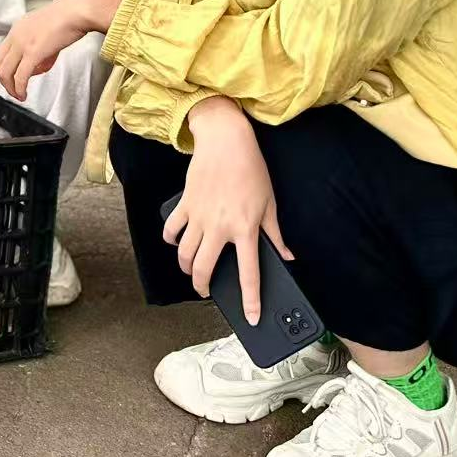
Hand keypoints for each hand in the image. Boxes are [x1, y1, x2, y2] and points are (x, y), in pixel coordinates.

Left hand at [0, 0, 120, 100]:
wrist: (76, 10)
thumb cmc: (67, 17)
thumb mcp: (45, 30)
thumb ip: (38, 46)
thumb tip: (38, 64)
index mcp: (17, 28)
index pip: (0, 53)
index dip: (3, 70)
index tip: (10, 79)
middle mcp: (16, 36)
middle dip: (4, 82)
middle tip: (13, 91)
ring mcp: (22, 44)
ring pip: (6, 73)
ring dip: (10, 88)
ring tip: (19, 96)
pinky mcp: (33, 53)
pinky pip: (21, 76)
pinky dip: (19, 88)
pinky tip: (24, 94)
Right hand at [162, 97, 294, 324]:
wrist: (226, 141)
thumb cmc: (251, 169)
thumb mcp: (270, 202)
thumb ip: (276, 234)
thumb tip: (286, 256)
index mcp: (245, 229)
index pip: (249, 273)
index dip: (251, 299)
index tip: (251, 316)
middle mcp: (219, 227)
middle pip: (204, 268)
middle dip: (202, 287)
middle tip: (205, 292)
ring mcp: (199, 216)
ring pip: (185, 253)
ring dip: (186, 267)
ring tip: (191, 271)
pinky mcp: (185, 204)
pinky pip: (172, 228)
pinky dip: (171, 239)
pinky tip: (176, 242)